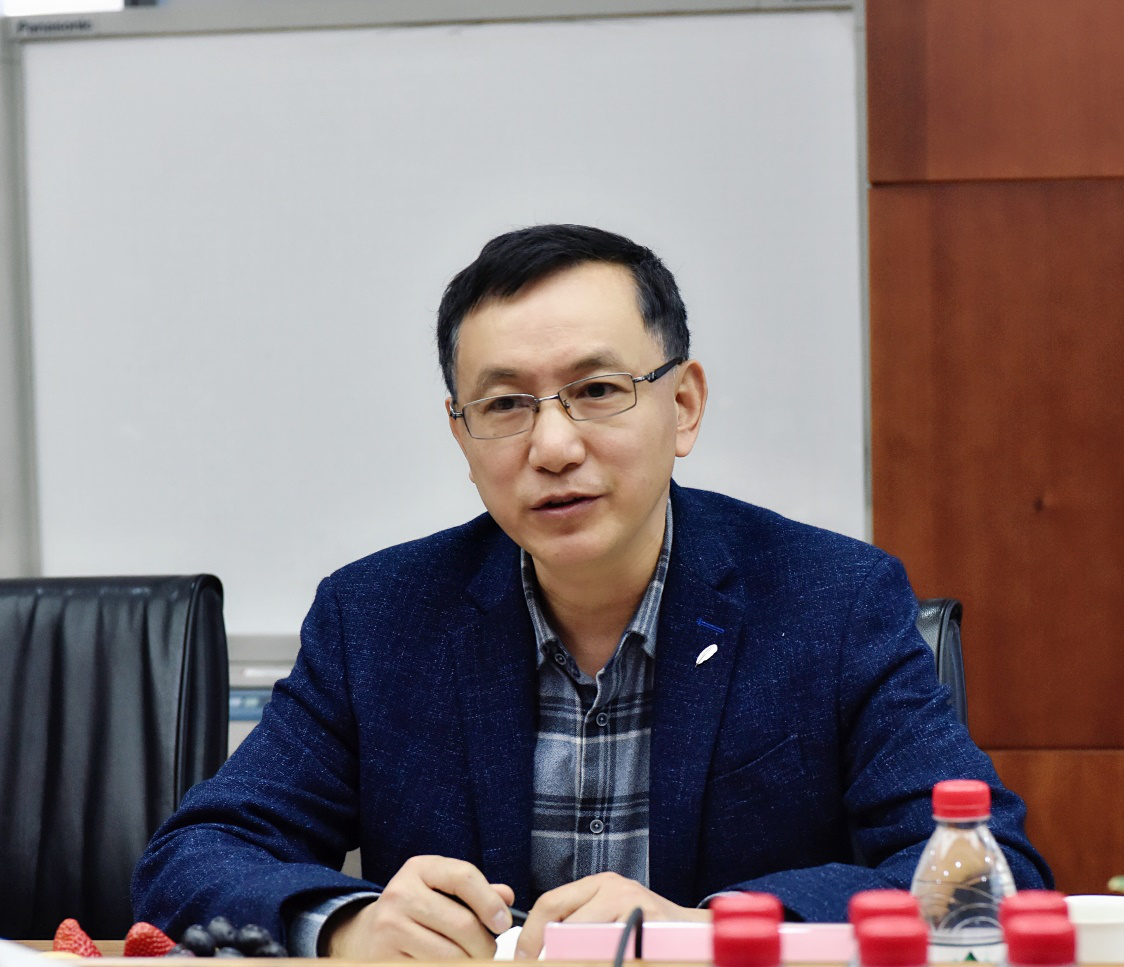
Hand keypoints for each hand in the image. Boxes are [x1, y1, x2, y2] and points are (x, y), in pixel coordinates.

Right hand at [324, 854, 514, 959]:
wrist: (367, 932)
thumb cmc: (417, 908)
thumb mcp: (441, 888)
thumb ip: (476, 891)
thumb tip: (506, 897)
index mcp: (419, 868)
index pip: (464, 877)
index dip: (490, 902)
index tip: (504, 922)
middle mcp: (401, 894)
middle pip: (462, 924)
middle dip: (485, 944)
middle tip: (489, 950)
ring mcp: (390, 928)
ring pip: (451, 956)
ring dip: (470, 962)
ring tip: (470, 958)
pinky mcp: (386, 958)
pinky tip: (450, 964)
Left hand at [514, 872, 710, 958]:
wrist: (694, 932)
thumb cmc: (645, 928)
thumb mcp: (609, 916)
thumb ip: (580, 923)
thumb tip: (540, 947)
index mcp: (598, 883)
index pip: (550, 902)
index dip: (531, 934)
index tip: (522, 957)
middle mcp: (614, 886)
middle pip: (564, 922)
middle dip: (553, 952)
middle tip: (548, 965)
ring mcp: (633, 902)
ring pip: (585, 938)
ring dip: (581, 957)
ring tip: (591, 958)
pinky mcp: (650, 921)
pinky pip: (613, 949)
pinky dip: (607, 958)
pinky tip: (616, 959)